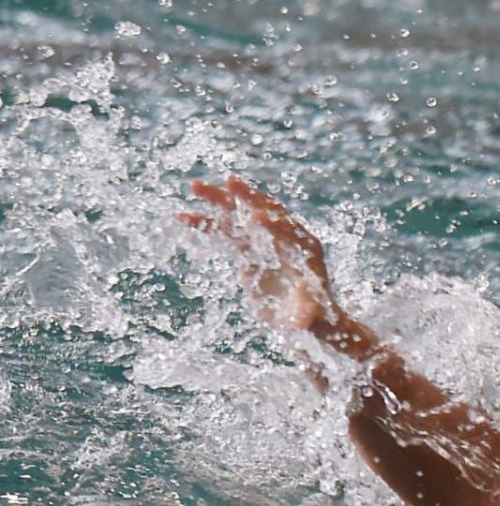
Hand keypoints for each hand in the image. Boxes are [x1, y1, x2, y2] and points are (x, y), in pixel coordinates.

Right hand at [181, 175, 343, 340]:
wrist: (302, 315)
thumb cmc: (310, 317)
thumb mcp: (307, 319)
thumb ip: (303, 318)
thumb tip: (301, 324)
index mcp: (306, 249)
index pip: (289, 231)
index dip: (272, 225)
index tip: (255, 216)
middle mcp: (286, 237)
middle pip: (264, 211)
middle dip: (245, 198)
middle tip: (228, 182)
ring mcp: (265, 240)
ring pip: (240, 215)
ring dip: (219, 200)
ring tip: (195, 185)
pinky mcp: (247, 248)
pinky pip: (224, 230)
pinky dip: (206, 222)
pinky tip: (183, 216)